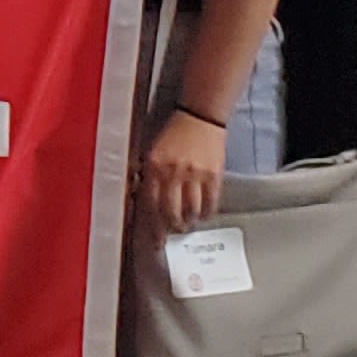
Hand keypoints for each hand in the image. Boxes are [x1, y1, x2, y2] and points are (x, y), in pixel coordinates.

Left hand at [138, 106, 229, 233]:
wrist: (200, 116)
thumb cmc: (175, 133)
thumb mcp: (152, 151)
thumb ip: (147, 175)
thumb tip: (142, 200)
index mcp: (154, 166)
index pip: (150, 204)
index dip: (153, 226)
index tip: (155, 240)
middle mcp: (173, 172)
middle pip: (171, 213)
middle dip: (172, 227)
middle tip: (174, 231)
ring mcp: (195, 174)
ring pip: (191, 212)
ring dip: (189, 221)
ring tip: (188, 221)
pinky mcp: (214, 175)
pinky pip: (211, 204)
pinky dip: (207, 214)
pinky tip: (203, 213)